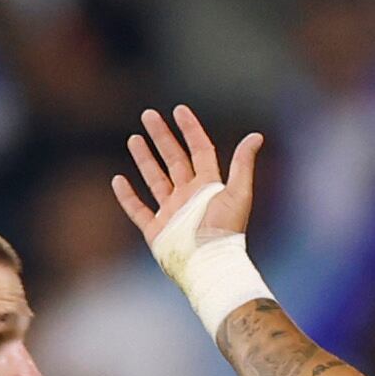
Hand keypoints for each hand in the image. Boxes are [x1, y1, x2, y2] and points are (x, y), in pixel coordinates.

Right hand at [113, 103, 260, 250]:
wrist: (210, 266)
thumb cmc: (226, 232)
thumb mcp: (238, 193)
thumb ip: (243, 163)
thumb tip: (256, 136)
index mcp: (208, 186)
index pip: (199, 150)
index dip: (190, 129)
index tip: (179, 109)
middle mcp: (188, 197)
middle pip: (173, 159)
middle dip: (161, 137)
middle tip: (148, 115)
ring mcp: (172, 214)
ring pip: (155, 180)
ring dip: (144, 159)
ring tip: (134, 139)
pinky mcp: (157, 232)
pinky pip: (138, 210)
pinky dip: (127, 197)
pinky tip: (118, 180)